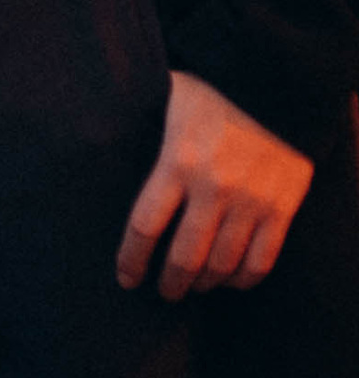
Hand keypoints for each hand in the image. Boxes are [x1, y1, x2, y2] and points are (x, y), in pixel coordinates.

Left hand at [117, 71, 312, 298]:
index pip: (145, 224)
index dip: (132, 257)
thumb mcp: (165, 96)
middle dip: (170, 282)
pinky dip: (244, 279)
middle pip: (184, 256)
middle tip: (162, 292)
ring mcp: (250, 203)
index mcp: (176, 161)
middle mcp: (213, 189)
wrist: (274, 85)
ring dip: (205, 283)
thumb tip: (95, 122)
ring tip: (193, 286)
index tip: (126, 278)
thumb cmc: (211, 89)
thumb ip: (139, 118)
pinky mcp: (280, 211)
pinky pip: (262, 260)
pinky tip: (231, 280)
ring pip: (223, 265)